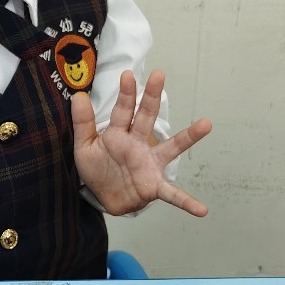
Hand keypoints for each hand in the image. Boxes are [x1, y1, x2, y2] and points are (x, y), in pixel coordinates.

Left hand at [71, 69, 210, 216]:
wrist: (103, 198)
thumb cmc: (98, 169)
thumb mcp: (84, 147)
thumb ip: (82, 123)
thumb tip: (78, 95)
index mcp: (118, 134)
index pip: (123, 111)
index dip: (125, 94)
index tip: (127, 75)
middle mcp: (137, 145)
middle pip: (146, 118)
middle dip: (152, 97)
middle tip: (159, 75)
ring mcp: (149, 164)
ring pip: (170, 147)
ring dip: (188, 137)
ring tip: (206, 124)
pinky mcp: (154, 185)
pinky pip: (172, 194)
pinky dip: (186, 201)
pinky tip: (201, 210)